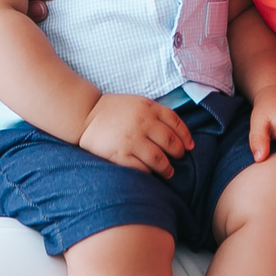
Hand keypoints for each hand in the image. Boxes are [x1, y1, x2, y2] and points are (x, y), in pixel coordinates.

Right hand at [79, 94, 194, 177]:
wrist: (85, 114)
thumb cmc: (114, 110)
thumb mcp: (138, 103)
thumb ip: (156, 114)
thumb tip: (178, 133)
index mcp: (149, 108)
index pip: (176, 123)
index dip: (186, 136)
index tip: (189, 146)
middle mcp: (142, 123)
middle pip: (171, 142)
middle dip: (178, 152)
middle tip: (178, 158)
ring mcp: (131, 140)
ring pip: (159, 159)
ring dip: (167, 168)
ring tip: (168, 171)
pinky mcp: (119, 154)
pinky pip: (141, 168)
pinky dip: (148, 172)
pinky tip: (149, 172)